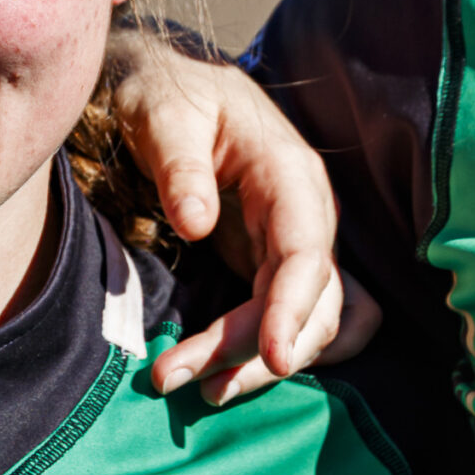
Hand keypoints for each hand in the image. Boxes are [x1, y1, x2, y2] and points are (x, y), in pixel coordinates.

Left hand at [109, 34, 380, 402]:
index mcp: (288, 174)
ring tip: (197, 388)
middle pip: (311, 301)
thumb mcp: (163, 115)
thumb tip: (195, 222)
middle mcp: (307, 213)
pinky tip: (229, 377)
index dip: (295, 310)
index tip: (275, 359)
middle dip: (255, 349)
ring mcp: (296, 241)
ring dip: (259, 361)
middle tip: (178, 377)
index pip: (308, 253)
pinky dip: (271, 352)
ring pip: (310, 320)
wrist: (174, 86)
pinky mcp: (274, 262)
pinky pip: (294, 318)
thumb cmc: (169, 94)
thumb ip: (179, 164)